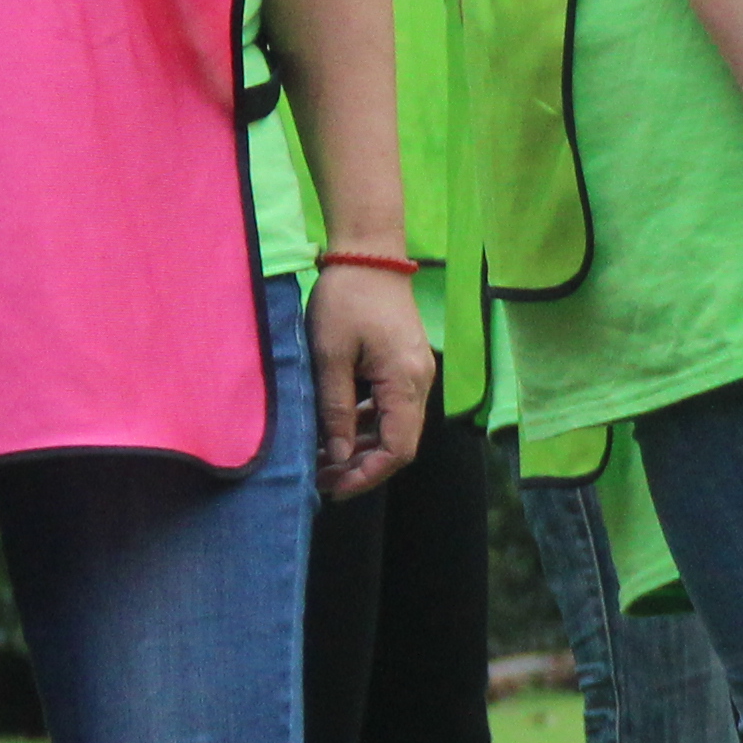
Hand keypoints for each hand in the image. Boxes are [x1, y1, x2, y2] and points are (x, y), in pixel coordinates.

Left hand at [306, 263, 431, 497]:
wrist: (369, 254)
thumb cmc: (346, 300)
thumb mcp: (329, 356)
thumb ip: (335, 409)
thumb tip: (336, 455)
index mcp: (405, 383)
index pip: (397, 450)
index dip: (367, 475)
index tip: (333, 488)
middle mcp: (420, 383)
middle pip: (399, 443)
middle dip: (362, 466)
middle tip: (322, 479)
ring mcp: (416, 374)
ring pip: (394, 426)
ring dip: (362, 446)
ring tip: (323, 458)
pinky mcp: (405, 365)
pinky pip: (390, 406)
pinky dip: (366, 424)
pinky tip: (337, 428)